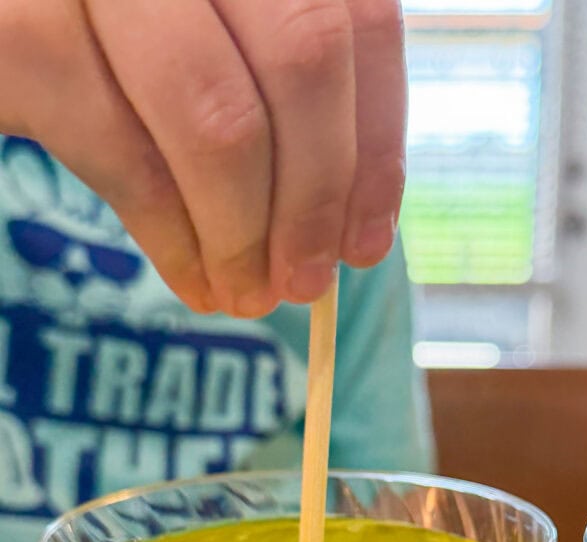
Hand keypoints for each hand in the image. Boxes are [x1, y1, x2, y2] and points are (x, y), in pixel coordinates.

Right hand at [0, 0, 406, 315]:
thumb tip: (347, 231)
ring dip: (245, 238)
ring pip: (221, 122)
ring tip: (248, 296)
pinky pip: (132, 165)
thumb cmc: (120, 39)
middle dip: (314, 202)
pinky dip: (178, 245)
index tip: (366, 242)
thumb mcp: (214, 39)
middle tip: (305, 283)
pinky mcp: (24, 34)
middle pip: (305, 64)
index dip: (377, 147)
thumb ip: (282, 98)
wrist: (1, 11)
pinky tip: (197, 279)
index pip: (360, 22)